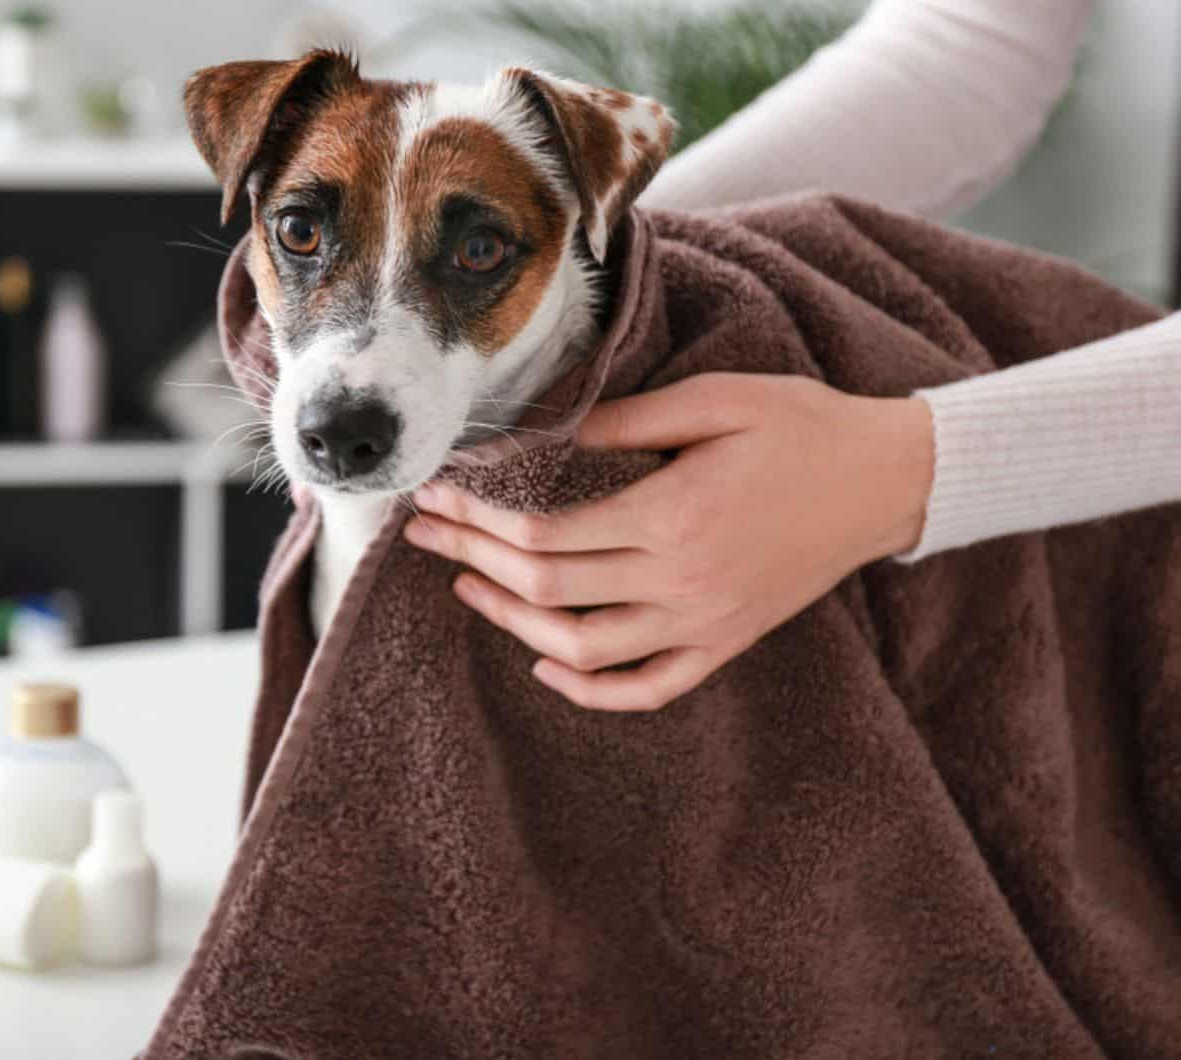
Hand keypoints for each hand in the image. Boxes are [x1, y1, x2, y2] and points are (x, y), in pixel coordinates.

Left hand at [403, 373, 933, 710]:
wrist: (888, 479)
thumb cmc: (801, 425)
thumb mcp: (713, 400)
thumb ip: (623, 424)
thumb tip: (541, 440)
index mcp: (674, 516)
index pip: (544, 535)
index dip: (477, 520)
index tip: (437, 495)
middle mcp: (683, 582)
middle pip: (548, 589)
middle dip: (471, 560)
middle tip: (422, 534)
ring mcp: (705, 623)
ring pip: (584, 649)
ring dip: (512, 622)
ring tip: (466, 588)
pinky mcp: (725, 644)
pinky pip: (648, 688)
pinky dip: (590, 689)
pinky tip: (546, 662)